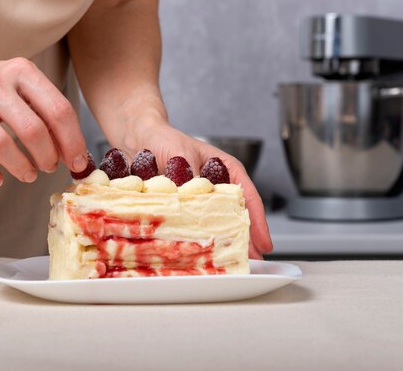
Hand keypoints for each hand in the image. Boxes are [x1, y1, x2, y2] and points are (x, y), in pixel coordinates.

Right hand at [0, 56, 87, 186]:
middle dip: (48, 157)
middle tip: (50, 167)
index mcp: (20, 71)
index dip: (73, 141)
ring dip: (21, 167)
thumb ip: (47, 111)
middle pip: (32, 130)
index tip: (78, 161)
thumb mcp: (21, 85)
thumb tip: (75, 153)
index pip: (58, 109)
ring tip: (30, 174)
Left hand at [126, 122, 272, 258]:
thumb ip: (189, 174)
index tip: (263, 241)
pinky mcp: (182, 207)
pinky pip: (192, 225)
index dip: (257, 221)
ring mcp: (199, 198)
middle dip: (244, 237)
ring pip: (215, 222)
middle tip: (250, 259)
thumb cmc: (164, 139)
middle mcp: (215, 185)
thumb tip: (192, 197)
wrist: (139, 140)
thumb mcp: (181, 154)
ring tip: (229, 261)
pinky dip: (198, 238)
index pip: (248, 195)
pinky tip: (200, 252)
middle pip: (236, 214)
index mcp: (225, 168)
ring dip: (222, 241)